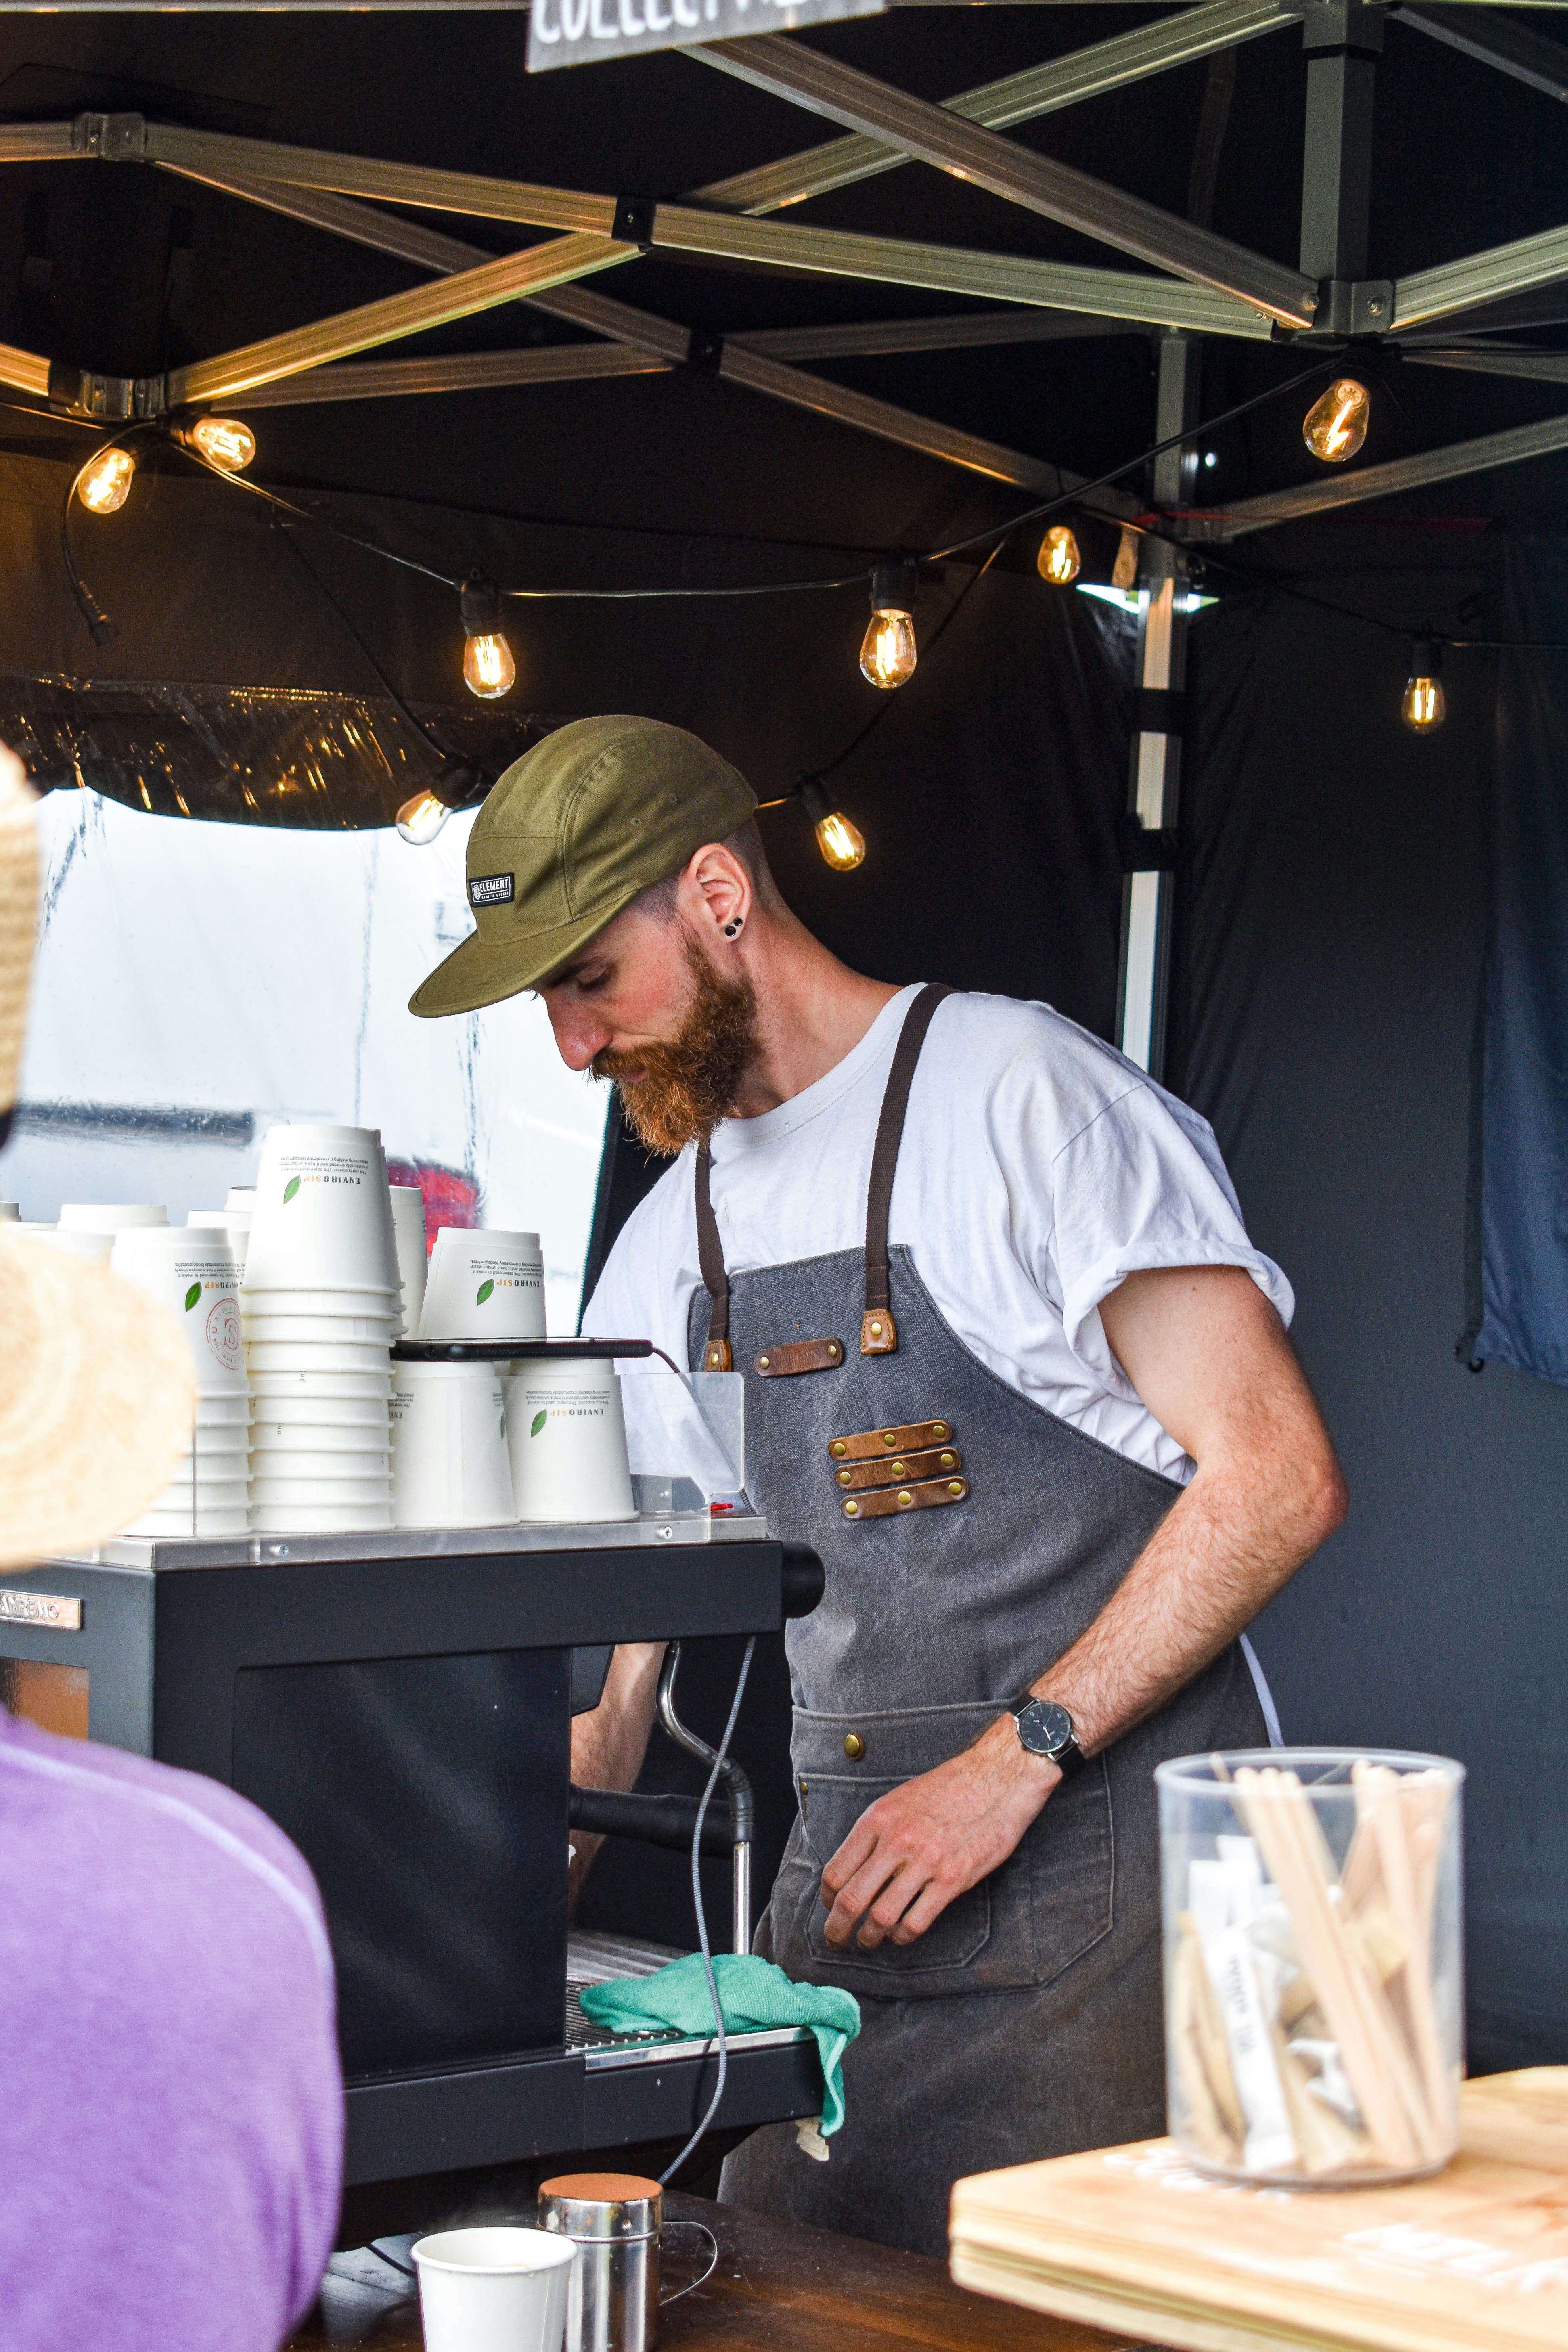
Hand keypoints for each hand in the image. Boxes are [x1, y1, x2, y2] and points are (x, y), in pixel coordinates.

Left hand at [819, 1717, 1057, 1950]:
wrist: (997, 1777)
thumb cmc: (950, 1788)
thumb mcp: (900, 1800)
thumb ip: (877, 1833)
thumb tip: (856, 1869)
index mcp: (878, 1819)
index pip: (836, 1871)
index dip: (828, 1900)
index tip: (830, 1909)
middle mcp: (897, 1841)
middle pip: (851, 1900)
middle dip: (837, 1929)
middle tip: (837, 1940)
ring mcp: (925, 1862)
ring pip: (881, 1917)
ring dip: (870, 1938)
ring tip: (870, 1942)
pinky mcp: (953, 1879)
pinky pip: (916, 1922)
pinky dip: (903, 1936)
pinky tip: (902, 1934)